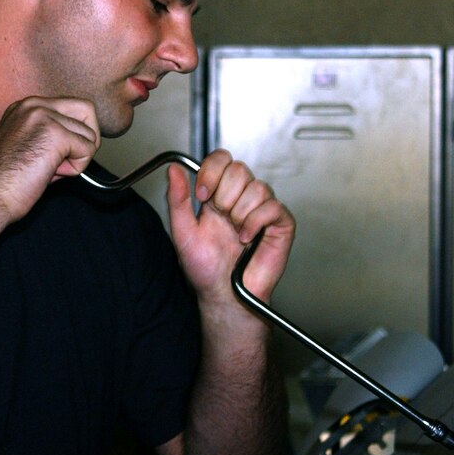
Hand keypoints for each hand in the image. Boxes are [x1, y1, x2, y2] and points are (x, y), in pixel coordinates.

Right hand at [0, 97, 99, 222]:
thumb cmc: (7, 181)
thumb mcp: (31, 145)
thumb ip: (54, 134)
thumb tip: (83, 139)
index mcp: (27, 106)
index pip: (73, 107)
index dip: (74, 134)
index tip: (59, 154)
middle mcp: (34, 105)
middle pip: (87, 110)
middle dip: (86, 139)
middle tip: (67, 160)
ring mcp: (44, 116)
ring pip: (89, 134)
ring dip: (77, 158)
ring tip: (51, 169)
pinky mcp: (55, 134)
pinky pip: (88, 150)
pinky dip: (76, 168)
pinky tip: (52, 173)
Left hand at [166, 149, 294, 307]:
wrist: (223, 295)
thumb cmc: (204, 269)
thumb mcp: (182, 231)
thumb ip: (177, 199)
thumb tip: (173, 170)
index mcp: (218, 195)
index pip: (221, 160)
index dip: (212, 171)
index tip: (203, 195)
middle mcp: (241, 198)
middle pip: (239, 169)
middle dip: (225, 196)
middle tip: (221, 219)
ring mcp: (262, 210)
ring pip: (257, 188)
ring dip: (240, 214)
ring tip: (235, 233)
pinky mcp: (280, 224)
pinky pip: (272, 207)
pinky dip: (255, 223)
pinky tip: (247, 239)